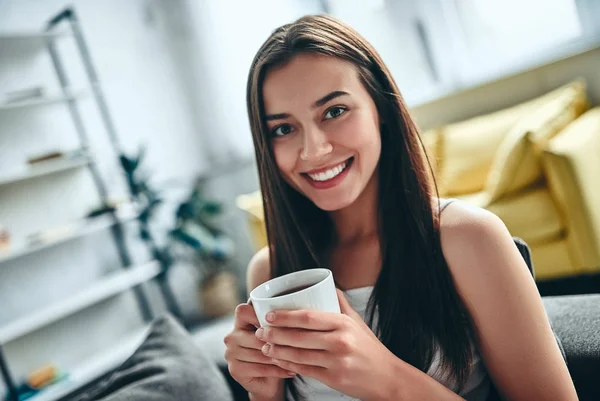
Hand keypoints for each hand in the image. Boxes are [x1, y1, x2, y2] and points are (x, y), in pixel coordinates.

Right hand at [224, 303, 295, 399]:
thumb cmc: (272, 352)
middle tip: (294, 345)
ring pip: (259, 353)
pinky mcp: (235, 370)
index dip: (258, 314)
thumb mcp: (273, 335)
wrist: (267, 382)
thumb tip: (290, 313)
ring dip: (279, 357)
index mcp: (239, 323)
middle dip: (275, 342)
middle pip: (255, 336)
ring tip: (295, 358)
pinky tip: (290, 370)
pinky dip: (278, 370)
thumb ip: (274, 323)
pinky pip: (260, 368)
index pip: (242, 311)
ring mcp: (231, 354)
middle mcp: (231, 337)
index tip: (277, 322)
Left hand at [255, 289, 397, 400]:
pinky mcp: (333, 379)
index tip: (268, 315)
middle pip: (299, 336)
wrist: (387, 377)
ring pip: (298, 355)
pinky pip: (304, 370)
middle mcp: (340, 341)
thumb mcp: (357, 321)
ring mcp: (336, 362)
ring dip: (277, 350)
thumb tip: (325, 282)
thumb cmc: (368, 347)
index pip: (308, 317)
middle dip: (275, 334)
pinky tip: (278, 359)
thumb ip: (340, 302)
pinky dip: (288, 364)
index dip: (285, 316)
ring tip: (264, 345)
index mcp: (343, 324)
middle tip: (260, 331)